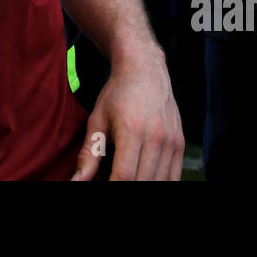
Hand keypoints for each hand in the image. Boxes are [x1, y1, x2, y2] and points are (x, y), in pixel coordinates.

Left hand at [73, 43, 183, 179]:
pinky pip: (174, 176)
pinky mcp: (179, 143)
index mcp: (132, 129)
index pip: (125, 175)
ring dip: (142, 185)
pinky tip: (144, 178)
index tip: (103, 185)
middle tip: (111, 181)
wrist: (145, 69)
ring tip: (125, 178)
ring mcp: (171, 140)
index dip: (112, 187)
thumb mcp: (97, 120)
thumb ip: (89, 154)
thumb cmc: (117, 94)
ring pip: (159, 181)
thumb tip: (76, 182)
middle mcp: (155, 136)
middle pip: (142, 181)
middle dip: (125, 187)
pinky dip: (159, 183)